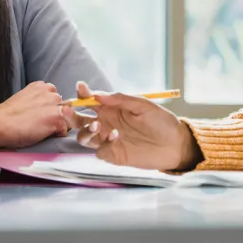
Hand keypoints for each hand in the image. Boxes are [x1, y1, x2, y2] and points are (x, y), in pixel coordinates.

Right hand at [0, 81, 68, 148]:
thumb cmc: (7, 115)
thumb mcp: (24, 98)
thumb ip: (37, 99)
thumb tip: (44, 109)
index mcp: (41, 86)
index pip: (55, 97)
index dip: (50, 108)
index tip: (40, 115)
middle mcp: (51, 92)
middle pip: (64, 106)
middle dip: (56, 114)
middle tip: (41, 124)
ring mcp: (55, 105)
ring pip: (67, 117)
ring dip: (58, 124)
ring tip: (42, 129)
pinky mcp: (56, 119)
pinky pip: (64, 130)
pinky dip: (56, 135)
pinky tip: (42, 135)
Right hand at [71, 83, 200, 170]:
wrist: (175, 144)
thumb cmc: (161, 121)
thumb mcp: (143, 105)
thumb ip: (121, 99)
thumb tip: (98, 95)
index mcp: (112, 108)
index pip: (91, 100)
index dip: (83, 93)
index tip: (81, 87)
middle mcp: (106, 123)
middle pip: (80, 119)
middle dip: (70, 114)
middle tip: (67, 109)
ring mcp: (108, 139)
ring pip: (83, 136)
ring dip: (85, 130)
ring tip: (98, 125)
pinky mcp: (113, 154)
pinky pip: (99, 150)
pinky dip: (103, 143)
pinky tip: (116, 136)